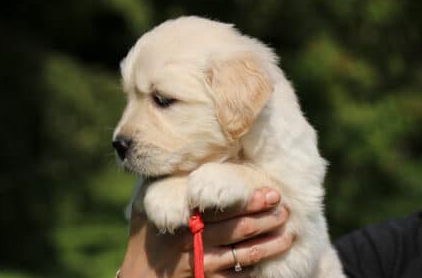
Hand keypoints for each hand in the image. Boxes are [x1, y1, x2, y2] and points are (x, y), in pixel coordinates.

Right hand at [118, 188, 291, 277]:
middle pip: (238, 230)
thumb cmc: (144, 242)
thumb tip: (172, 164)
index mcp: (183, 220)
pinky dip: (255, 268)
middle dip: (266, 220)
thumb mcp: (144, 212)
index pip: (222, 209)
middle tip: (285, 211)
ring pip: (243, 255)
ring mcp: (202, 265)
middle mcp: (194, 242)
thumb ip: (158, 189)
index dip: (249, 202)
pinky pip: (237, 277)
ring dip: (269, 245)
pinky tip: (269, 260)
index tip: (271, 193)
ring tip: (288, 235)